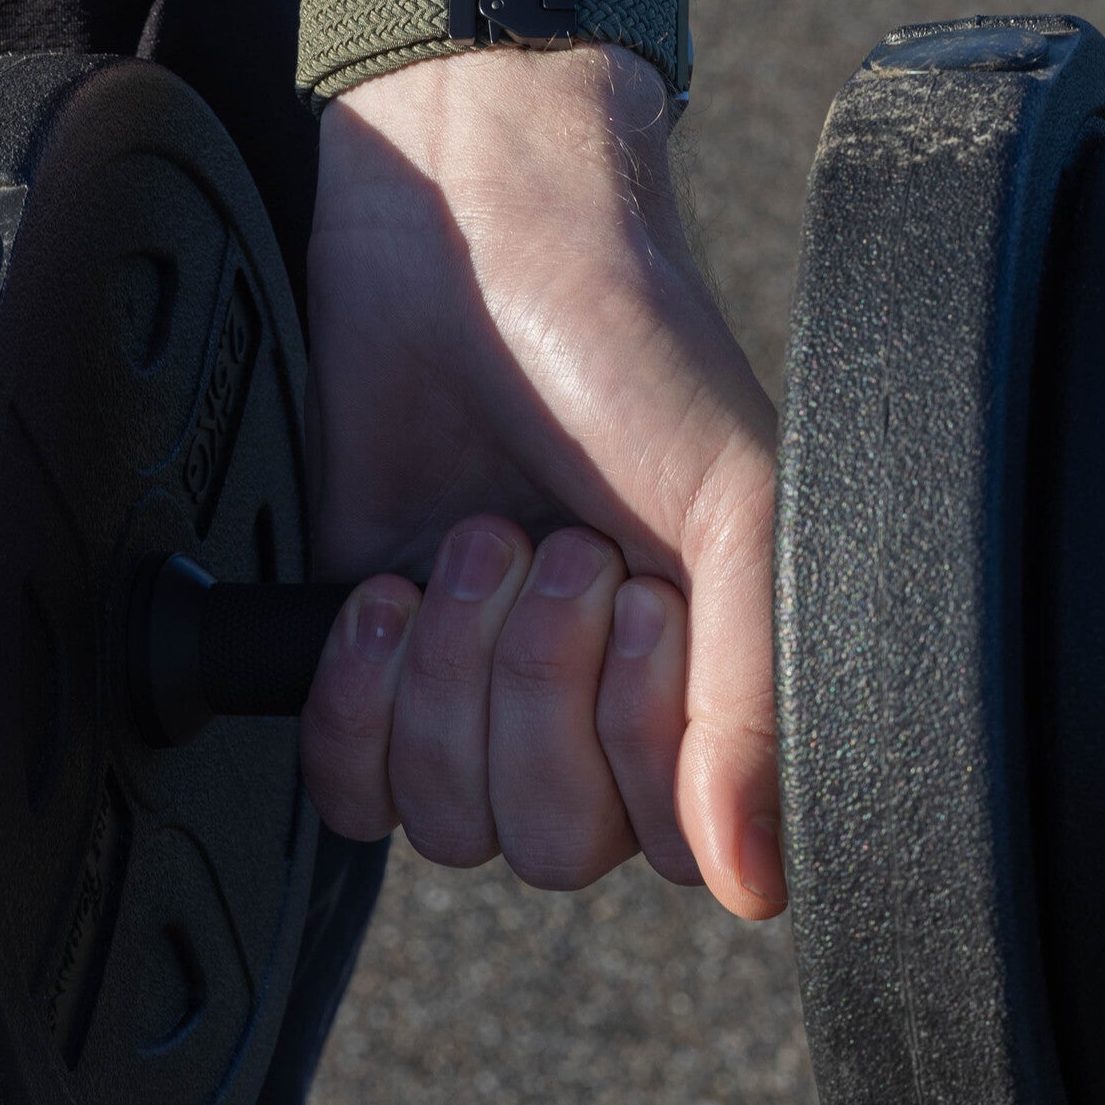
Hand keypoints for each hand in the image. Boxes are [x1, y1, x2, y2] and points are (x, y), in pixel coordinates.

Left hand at [298, 0, 783, 918]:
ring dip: (450, 672)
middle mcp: (587, 695)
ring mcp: (472, 679)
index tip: (639, 595)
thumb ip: (755, 696)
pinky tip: (386, 593)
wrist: (472, 229)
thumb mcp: (737, 502)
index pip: (671, 847)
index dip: (638, 740)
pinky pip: (348, 788)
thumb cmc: (626, 343)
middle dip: (534, 685)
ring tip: (476, 536)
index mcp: (698, 673)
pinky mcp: (363, 653)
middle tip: (546, 543)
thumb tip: (749, 876)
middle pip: (549, 842)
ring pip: (448, 821)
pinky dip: (354, 698)